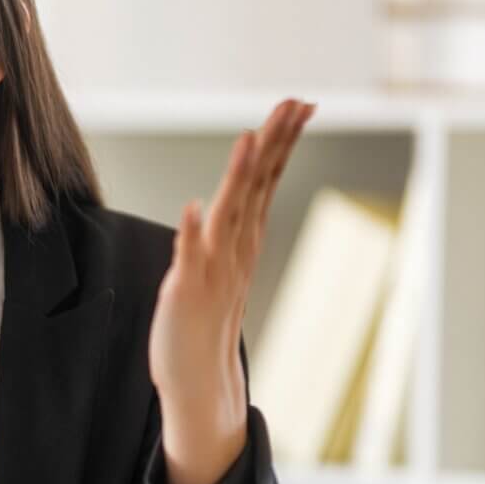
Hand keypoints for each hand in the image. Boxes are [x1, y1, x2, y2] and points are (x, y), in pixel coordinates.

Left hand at [148, 98, 313, 483]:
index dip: (280, 141)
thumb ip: (225, 230)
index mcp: (242, 240)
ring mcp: (211, 269)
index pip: (264, 180)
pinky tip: (194, 206)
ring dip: (239, 175)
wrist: (198, 381)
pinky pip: (189, 258)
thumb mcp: (217, 266)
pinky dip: (193, 233)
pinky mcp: (185, 290)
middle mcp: (233, 250)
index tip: (299, 104)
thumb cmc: (202, 322)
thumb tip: (226, 197)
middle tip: (296, 102)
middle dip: (275, 142)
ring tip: (250, 136)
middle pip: (257, 186)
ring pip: (230, 213)